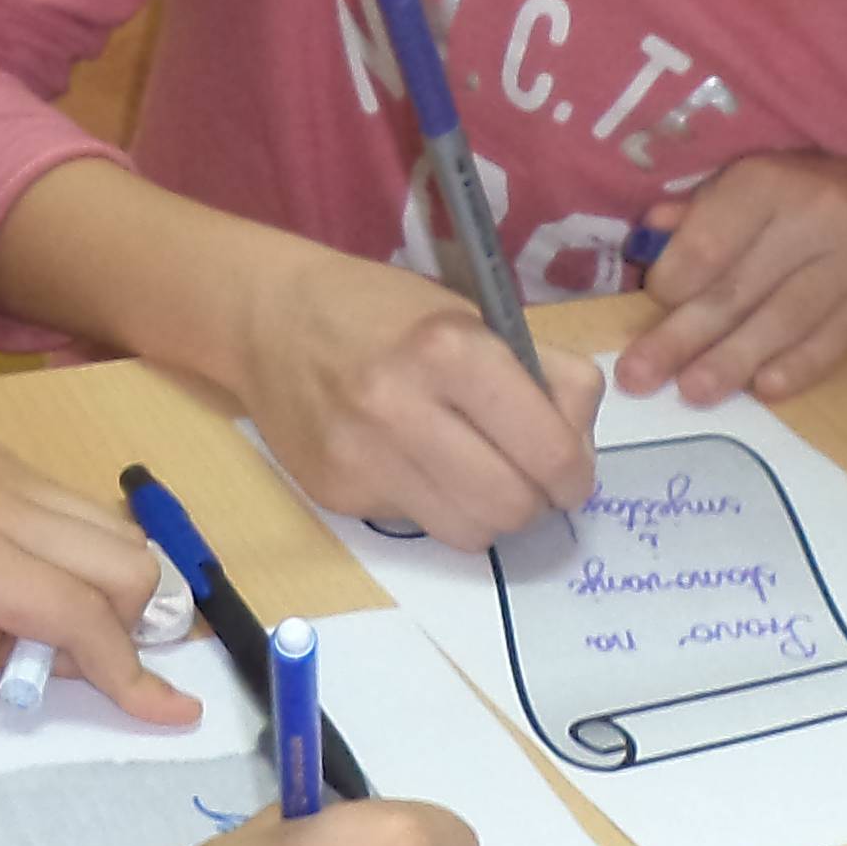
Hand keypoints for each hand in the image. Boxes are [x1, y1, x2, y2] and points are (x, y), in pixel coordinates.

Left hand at [0, 278, 192, 770]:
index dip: (127, 674)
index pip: (73, 615)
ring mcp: (2, 472)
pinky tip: (16, 581)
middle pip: (125, 570)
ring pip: (111, 531)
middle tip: (56, 680)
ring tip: (46, 639)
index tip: (174, 716)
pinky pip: (75, 507)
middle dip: (128, 635)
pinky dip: (85, 554)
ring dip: (113, 590)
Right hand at [236, 240, 600, 547]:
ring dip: (487, 514)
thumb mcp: (475, 315)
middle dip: (536, 502)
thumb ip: (542, 375)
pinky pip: (417, 525)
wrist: (269, 318)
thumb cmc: (386, 311)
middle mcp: (402, 407)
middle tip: (530, 482)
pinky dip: (432, 504)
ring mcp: (363, 458)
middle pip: (512, 506)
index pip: (549, 450)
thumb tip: (577, 449)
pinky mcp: (336, 493)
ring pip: (469, 534)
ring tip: (477, 477)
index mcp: (450, 349)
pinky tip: (412, 463)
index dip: (575, 473)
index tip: (571, 472)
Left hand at [612, 150, 846, 406]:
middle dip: (683, 338)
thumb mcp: (743, 177)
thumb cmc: (796, 182)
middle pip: (738, 290)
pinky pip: (838, 340)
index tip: (652, 304)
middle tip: (639, 377)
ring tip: (694, 392)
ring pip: (785, 320)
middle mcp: (816, 217)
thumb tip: (645, 244)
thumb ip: (696, 213)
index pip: (709, 245)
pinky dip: (799, 367)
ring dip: (734, 362)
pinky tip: (763, 389)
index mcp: (768, 181)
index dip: (671, 283)